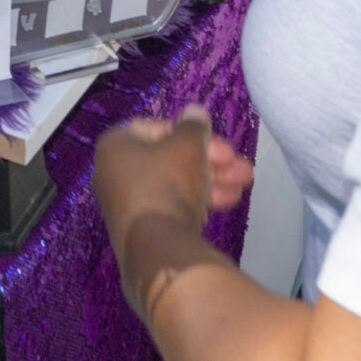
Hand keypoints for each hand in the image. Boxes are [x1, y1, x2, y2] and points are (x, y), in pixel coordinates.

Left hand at [94, 106, 251, 264]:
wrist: (157, 248)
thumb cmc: (167, 183)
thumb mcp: (188, 145)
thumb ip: (194, 125)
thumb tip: (194, 112)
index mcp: (116, 146)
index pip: (156, 127)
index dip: (191, 132)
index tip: (217, 142)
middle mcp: (115, 173)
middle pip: (170, 158)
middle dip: (211, 160)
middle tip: (241, 166)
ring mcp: (128, 203)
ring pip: (176, 183)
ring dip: (213, 180)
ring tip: (244, 184)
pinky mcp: (142, 228)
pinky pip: (171, 205)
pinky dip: (198, 200)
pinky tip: (227, 202)